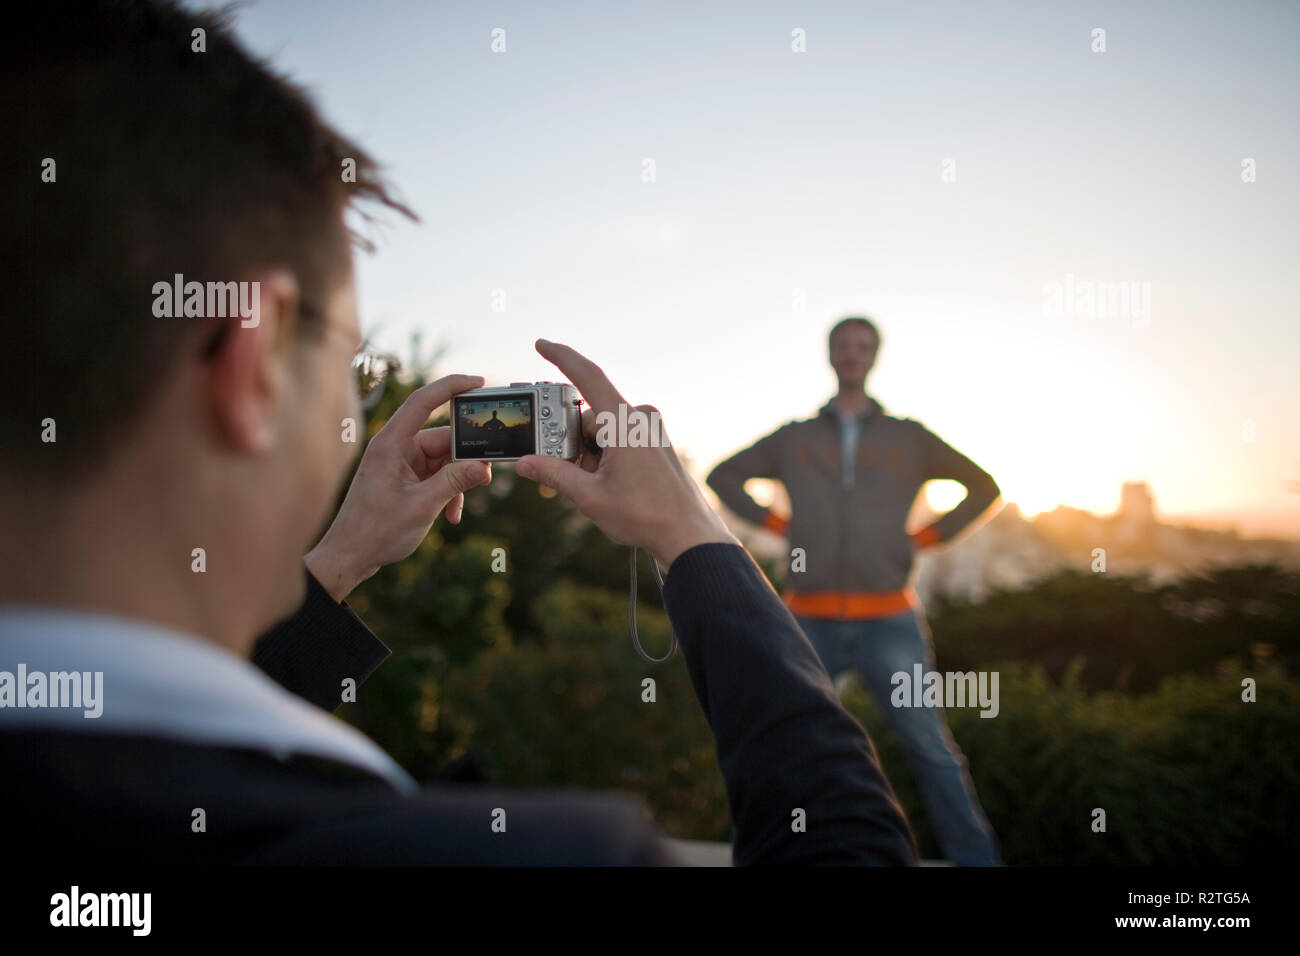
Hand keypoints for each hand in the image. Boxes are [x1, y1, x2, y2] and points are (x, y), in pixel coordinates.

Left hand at [305, 374, 492, 600]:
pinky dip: (448, 492)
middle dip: (466, 458)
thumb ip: (455, 482)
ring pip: (444, 460)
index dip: (452, 386)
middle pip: (443, 438)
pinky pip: (436, 476)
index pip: (423, 401)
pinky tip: (451, 515)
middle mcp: (396, 448)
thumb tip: (484, 466)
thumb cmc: (375, 531)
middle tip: (486, 475)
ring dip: (457, 482)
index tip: (479, 382)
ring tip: (458, 507)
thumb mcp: (422, 506)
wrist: (350, 557)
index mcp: (391, 444)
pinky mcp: (405, 479)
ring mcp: (401, 464)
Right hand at [513, 340, 738, 571]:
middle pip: (587, 417)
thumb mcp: (589, 497)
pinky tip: (609, 483)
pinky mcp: (654, 440)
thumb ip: (553, 474)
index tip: (541, 343)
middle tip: (568, 475)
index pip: (587, 376)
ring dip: (588, 454)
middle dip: (571, 444)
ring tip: (596, 488)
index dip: (561, 356)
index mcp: (624, 422)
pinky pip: (618, 438)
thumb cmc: (645, 515)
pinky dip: (603, 456)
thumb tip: (524, 463)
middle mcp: (639, 417)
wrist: (688, 534)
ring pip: (601, 431)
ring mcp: (649, 428)